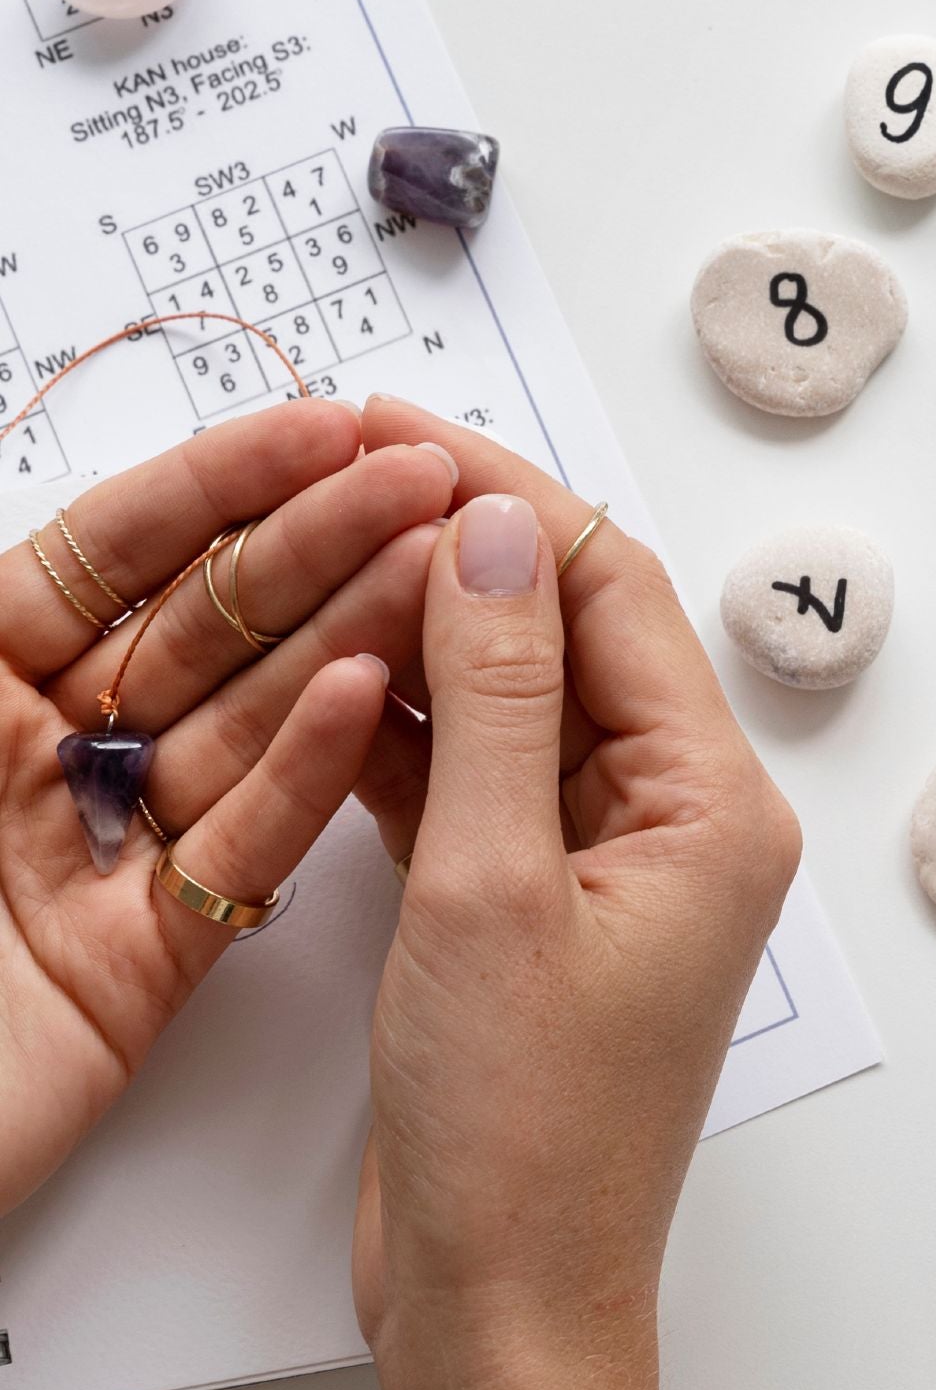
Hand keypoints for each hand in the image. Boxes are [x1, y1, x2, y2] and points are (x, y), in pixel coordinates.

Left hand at [0, 402, 456, 1215]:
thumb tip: (42, 506)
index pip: (118, 549)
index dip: (227, 479)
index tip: (332, 430)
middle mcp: (44, 753)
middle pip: (207, 624)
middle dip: (320, 542)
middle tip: (424, 487)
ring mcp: (105, 851)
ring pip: (251, 722)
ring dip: (350, 637)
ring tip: (439, 570)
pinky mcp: (150, 959)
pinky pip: (247, 849)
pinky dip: (312, 773)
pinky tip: (374, 695)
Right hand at [349, 395, 800, 1389]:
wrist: (504, 1303)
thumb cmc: (523, 1129)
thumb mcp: (489, 886)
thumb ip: (494, 697)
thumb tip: (497, 534)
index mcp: (715, 801)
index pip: (615, 595)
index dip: (510, 501)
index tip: (402, 431)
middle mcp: (681, 815)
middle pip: (575, 636)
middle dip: (468, 556)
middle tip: (350, 474)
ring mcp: (610, 859)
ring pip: (521, 702)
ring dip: (434, 636)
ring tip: (330, 552)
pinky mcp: (541, 903)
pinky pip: (483, 780)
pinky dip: (417, 731)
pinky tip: (341, 675)